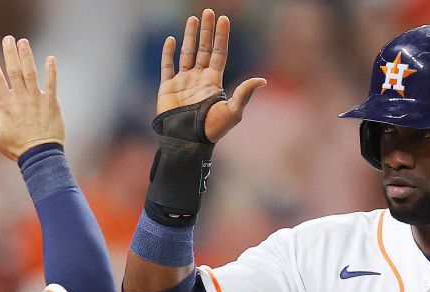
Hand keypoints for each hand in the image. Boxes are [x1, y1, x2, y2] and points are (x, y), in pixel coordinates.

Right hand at [0, 36, 63, 159]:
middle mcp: (21, 99)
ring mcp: (37, 100)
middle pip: (14, 71)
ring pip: (31, 74)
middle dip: (10, 53)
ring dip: (27, 56)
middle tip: (8, 38)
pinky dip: (52, 71)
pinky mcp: (52, 104)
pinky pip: (52, 84)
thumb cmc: (16, 147)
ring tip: (23, 42)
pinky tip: (51, 58)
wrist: (40, 157)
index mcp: (6, 105)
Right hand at [159, 8, 265, 141]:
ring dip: (189, 36)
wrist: (187, 141)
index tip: (224, 19)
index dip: (222, 36)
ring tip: (192, 20)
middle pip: (204, 49)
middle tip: (208, 12)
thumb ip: (244, 94)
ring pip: (187, 53)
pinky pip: (167, 66)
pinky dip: (168, 53)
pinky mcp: (168, 87)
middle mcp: (199, 78)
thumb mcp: (232, 112)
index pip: (220, 53)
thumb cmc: (211, 130)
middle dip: (207, 31)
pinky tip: (171, 39)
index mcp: (214, 82)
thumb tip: (262, 80)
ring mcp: (183, 81)